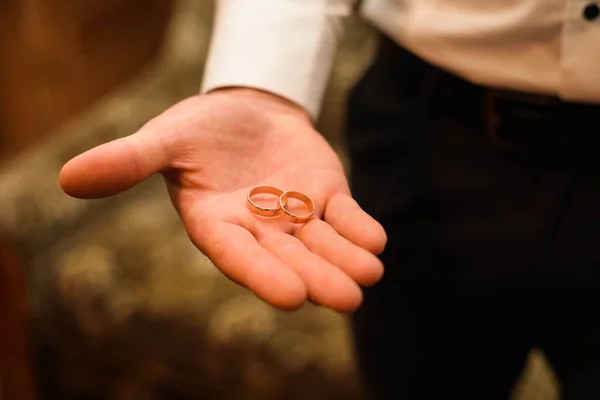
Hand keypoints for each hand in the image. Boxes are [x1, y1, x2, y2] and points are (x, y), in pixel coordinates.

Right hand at [60, 88, 386, 311]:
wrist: (245, 113)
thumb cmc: (199, 130)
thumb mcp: (165, 139)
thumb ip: (128, 161)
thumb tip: (67, 178)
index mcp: (218, 225)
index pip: (239, 255)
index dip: (263, 274)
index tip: (290, 295)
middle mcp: (260, 230)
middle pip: (289, 258)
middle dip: (317, 277)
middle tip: (346, 298)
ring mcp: (297, 217)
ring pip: (323, 245)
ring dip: (346, 261)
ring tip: (368, 277)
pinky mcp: (326, 197)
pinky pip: (346, 217)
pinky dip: (360, 229)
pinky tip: (376, 242)